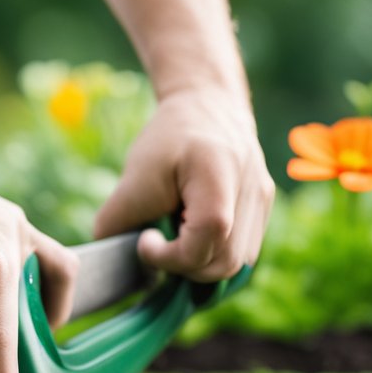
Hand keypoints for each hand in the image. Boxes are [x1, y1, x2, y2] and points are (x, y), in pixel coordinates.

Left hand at [93, 87, 273, 280]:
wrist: (208, 106)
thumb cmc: (169, 139)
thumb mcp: (134, 175)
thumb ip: (117, 220)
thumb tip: (108, 260)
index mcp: (220, 175)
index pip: (208, 235)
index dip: (172, 255)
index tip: (145, 241)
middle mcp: (253, 191)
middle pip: (225, 262)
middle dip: (184, 266)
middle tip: (158, 245)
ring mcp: (263, 203)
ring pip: (236, 265)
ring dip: (199, 264)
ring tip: (176, 238)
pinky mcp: (264, 211)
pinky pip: (241, 253)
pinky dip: (213, 256)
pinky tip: (193, 236)